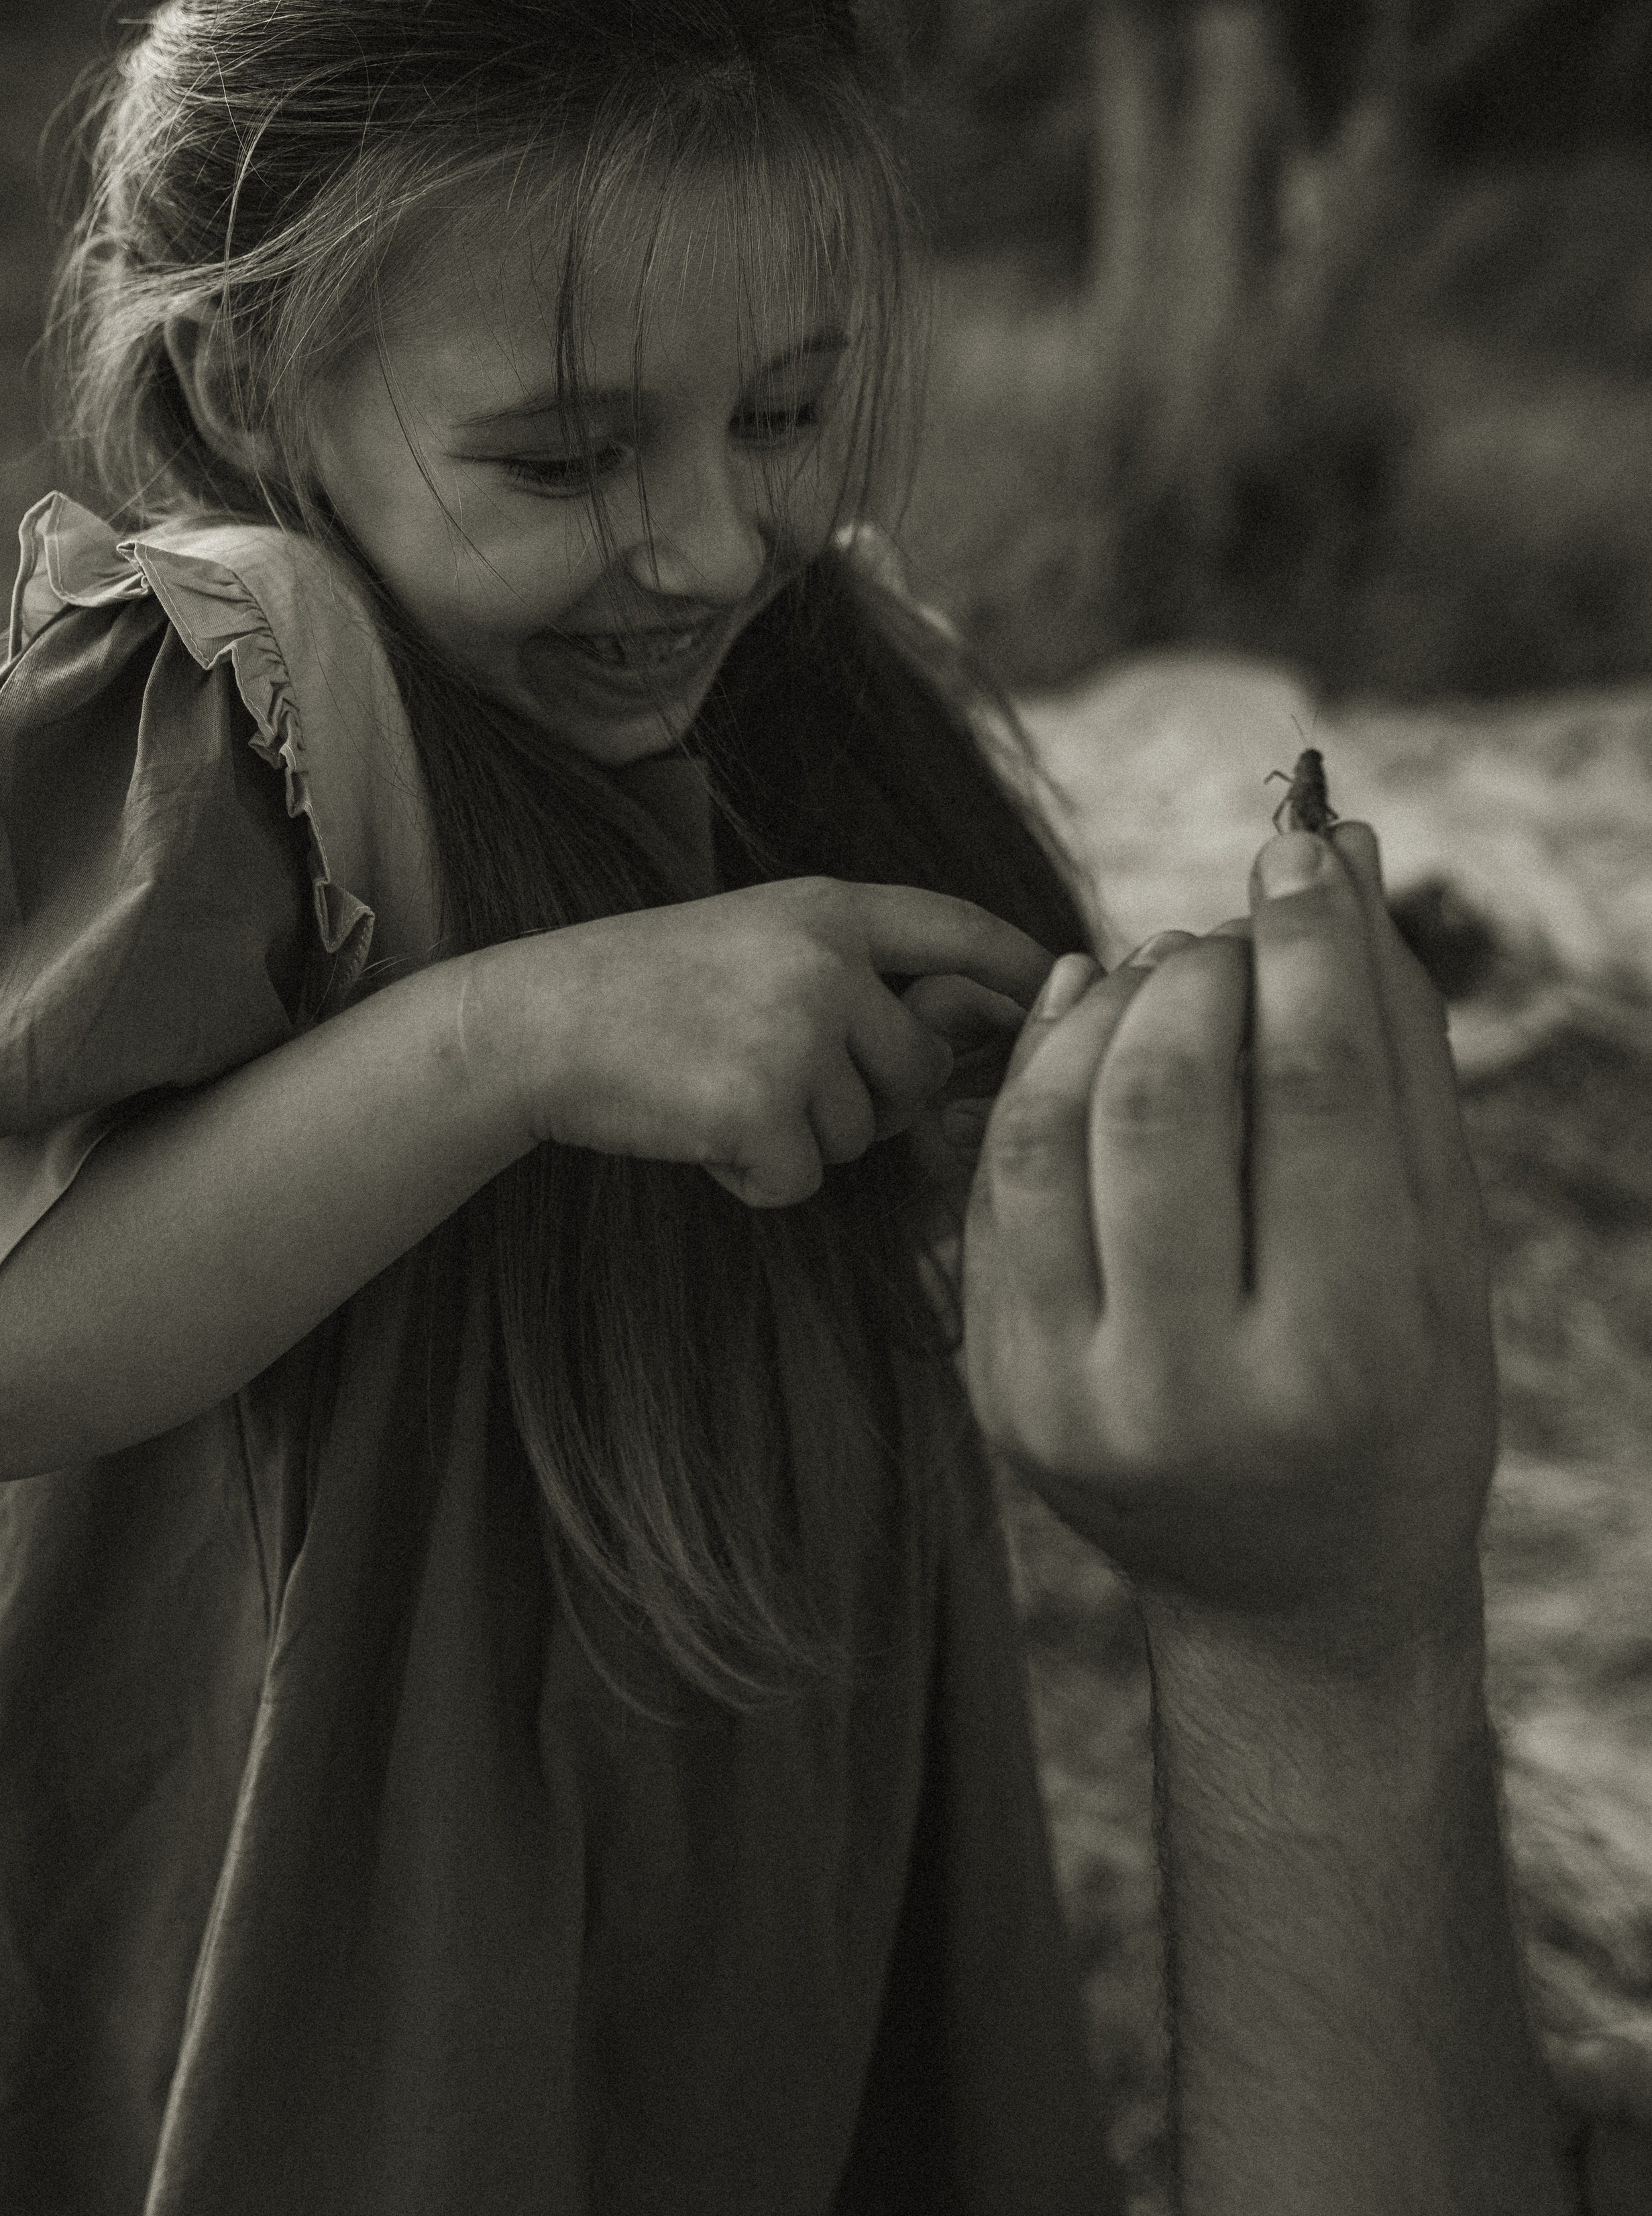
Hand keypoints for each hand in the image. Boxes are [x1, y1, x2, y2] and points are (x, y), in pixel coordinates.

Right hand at [506, 878, 1052, 1209]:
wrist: (534, 1023)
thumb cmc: (643, 992)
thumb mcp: (757, 939)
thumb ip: (852, 971)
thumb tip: (954, 1045)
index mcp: (828, 908)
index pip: (960, 928)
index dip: (1020, 967)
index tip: (1069, 991)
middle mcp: (827, 962)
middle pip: (917, 1069)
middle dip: (867, 1098)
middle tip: (768, 1078)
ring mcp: (796, 1033)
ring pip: (859, 1133)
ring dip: (797, 1137)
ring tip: (713, 1087)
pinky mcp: (761, 1107)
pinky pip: (802, 1179)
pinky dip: (752, 1177)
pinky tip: (694, 1129)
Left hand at [960, 822, 1497, 1662]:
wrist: (1289, 1588)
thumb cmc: (1401, 1405)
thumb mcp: (1442, 1249)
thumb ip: (1396, 1054)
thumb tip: (1346, 856)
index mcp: (1339, 1363)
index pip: (1311, 1096)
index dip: (1307, 945)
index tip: (1303, 845)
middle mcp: (1188, 1393)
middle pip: (1162, 1099)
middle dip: (1199, 970)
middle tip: (1235, 930)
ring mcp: (1068, 1399)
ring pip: (1047, 1128)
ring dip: (1104, 1008)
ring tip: (1166, 971)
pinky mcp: (995, 1387)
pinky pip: (992, 1183)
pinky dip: (1035, 1071)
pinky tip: (1087, 1016)